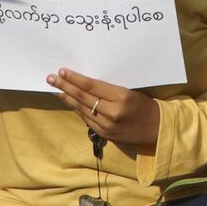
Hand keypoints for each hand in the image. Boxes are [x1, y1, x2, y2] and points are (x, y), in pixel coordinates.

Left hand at [46, 69, 160, 149]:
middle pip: (83, 97)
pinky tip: (68, 101)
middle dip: (65, 87)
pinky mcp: (104, 134)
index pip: (92, 86)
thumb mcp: (130, 92)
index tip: (62, 71)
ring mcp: (106, 125)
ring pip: (81, 109)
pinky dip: (76, 109)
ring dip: (66, 98)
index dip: (75, 78)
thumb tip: (85, 83)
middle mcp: (112, 112)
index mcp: (121, 97)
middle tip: (50, 78)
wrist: (156, 128)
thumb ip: (108, 90)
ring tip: (54, 89)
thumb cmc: (145, 105)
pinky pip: (86, 119)